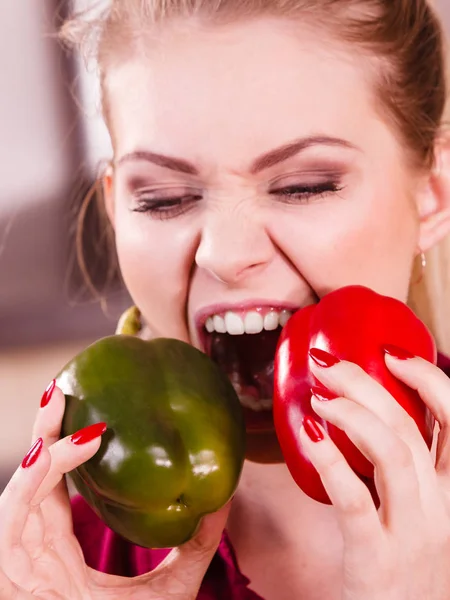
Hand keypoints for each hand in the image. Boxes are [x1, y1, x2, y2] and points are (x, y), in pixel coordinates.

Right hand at [0, 384, 228, 598]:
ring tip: (66, 407)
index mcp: (60, 551)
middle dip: (44, 430)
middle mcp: (35, 551)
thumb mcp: (172, 588)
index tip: (87, 411)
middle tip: (63, 387)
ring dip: (41, 444)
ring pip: (21, 488)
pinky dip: (36, 479)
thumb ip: (194, 545)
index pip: (54, 488)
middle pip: (33, 477)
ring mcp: (20, 562)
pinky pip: (15, 515)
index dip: (64, 448)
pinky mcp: (12, 572)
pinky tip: (61, 452)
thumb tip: (224, 495)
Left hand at [300, 346, 449, 599]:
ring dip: (350, 413)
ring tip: (318, 399)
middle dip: (368, 384)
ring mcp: (414, 534)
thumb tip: (368, 413)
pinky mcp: (378, 559)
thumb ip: (409, 471)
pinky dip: (330, 461)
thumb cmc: (406, 567)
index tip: (392, 355)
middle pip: (412, 426)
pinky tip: (309, 438)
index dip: (429, 378)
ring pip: (392, 451)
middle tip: (330, 366)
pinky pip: (355, 500)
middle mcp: (444, 509)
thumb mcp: (424, 514)